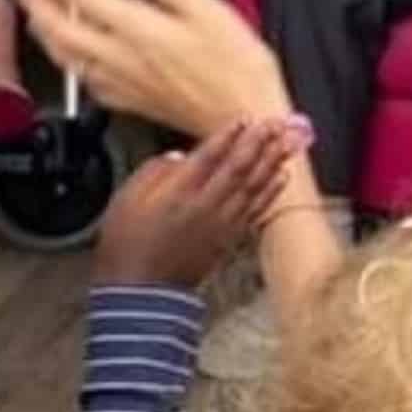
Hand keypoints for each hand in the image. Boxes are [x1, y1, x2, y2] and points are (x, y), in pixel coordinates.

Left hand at [16, 0, 292, 137]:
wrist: (246, 119)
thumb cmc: (235, 68)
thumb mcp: (209, 8)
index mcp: (138, 30)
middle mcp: (122, 58)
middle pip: (63, 30)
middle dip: (37, 5)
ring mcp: (123, 83)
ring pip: (68, 57)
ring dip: (45, 34)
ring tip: (35, 18)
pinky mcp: (131, 101)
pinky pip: (86, 80)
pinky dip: (70, 63)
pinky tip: (73, 61)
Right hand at [95, 120, 297, 290]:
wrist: (140, 292)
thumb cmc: (128, 245)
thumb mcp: (125, 200)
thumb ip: (153, 172)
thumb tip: (179, 157)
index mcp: (179, 192)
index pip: (211, 156)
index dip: (229, 135)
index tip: (244, 119)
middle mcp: (205, 206)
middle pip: (239, 168)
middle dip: (258, 143)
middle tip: (274, 124)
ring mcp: (221, 225)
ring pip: (253, 188)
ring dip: (271, 163)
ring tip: (286, 143)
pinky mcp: (228, 240)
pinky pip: (255, 211)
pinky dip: (270, 193)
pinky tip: (281, 178)